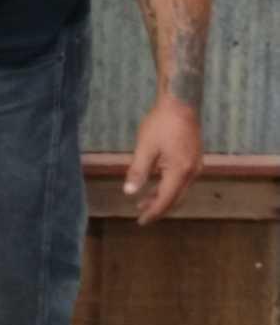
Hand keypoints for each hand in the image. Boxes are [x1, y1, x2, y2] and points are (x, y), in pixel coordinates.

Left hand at [123, 96, 202, 224]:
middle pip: (175, 198)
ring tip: (144, 202)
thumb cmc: (161, 123)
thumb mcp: (145, 147)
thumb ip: (138, 171)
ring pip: (179, 190)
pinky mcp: (194, 158)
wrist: (181, 102)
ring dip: (163, 197)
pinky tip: (156, 184)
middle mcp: (192, 172)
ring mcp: (196, 165)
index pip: (166, 200)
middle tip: (141, 216)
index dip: (153, 212)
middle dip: (158, 208)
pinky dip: (169, 186)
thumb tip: (129, 193)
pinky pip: (182, 180)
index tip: (141, 222)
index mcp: (180, 171)